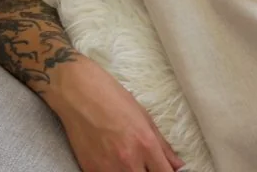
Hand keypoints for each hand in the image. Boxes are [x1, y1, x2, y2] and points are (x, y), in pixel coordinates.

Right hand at [47, 60, 184, 171]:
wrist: (78, 93)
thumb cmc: (112, 99)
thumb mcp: (144, 117)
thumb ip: (163, 146)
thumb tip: (177, 165)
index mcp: (146, 144)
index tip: (166, 171)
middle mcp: (128, 160)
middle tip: (147, 165)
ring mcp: (108, 168)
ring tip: (130, 163)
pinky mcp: (90, 170)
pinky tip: (114, 163)